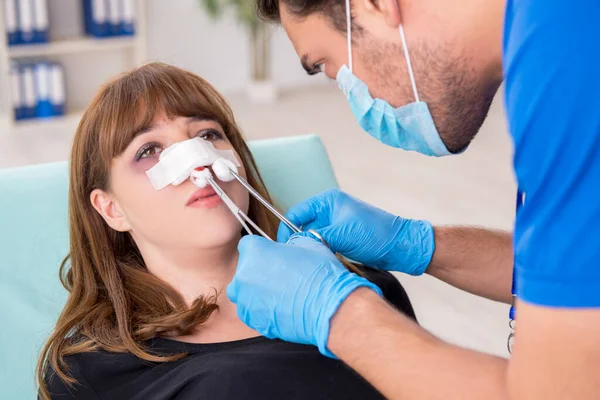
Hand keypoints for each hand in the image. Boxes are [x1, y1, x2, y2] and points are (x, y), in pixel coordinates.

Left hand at [227, 235, 381, 357]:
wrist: (328, 308)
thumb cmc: (320, 274)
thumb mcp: (307, 244)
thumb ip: (289, 244)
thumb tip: (288, 249)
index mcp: (254, 251)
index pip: (248, 245)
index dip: (262, 250)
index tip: (272, 256)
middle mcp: (243, 275)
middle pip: (244, 270)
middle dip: (258, 272)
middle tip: (280, 277)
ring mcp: (245, 300)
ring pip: (245, 293)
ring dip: (258, 292)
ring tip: (282, 295)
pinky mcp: (252, 320)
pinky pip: (253, 312)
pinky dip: (263, 310)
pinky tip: (283, 308)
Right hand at [278, 189, 434, 275]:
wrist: (402, 247)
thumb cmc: (375, 234)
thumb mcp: (340, 234)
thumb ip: (315, 237)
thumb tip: (295, 245)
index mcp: (328, 201)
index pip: (297, 213)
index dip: (287, 229)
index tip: (283, 247)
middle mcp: (330, 211)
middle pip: (303, 226)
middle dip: (299, 241)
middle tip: (294, 258)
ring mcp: (337, 225)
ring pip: (314, 238)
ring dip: (311, 249)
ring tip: (307, 262)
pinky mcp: (343, 239)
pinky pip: (324, 246)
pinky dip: (321, 254)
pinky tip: (320, 263)